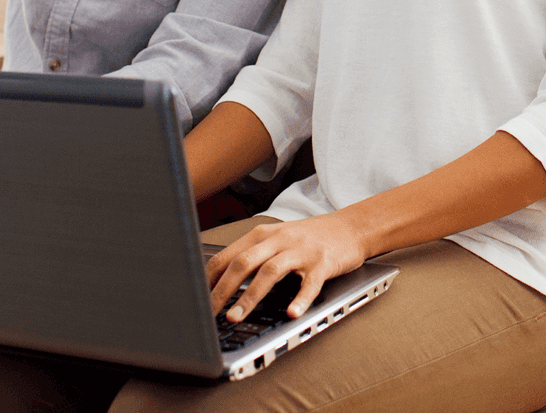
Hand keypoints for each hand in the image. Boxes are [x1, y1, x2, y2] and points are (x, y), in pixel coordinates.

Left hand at [206, 215, 369, 323]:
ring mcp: (301, 251)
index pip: (227, 256)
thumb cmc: (308, 238)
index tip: (195, 301)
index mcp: (262, 235)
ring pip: (270, 272)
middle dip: (222, 291)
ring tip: (236, 317)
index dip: (208, 280)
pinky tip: (292, 313)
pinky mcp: (323, 263)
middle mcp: (279, 240)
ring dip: (249, 296)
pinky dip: (300, 299)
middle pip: (243, 263)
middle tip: (208, 313)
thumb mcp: (277, 239)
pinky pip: (310, 284)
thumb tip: (219, 284)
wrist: (350, 228)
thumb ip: (252, 256)